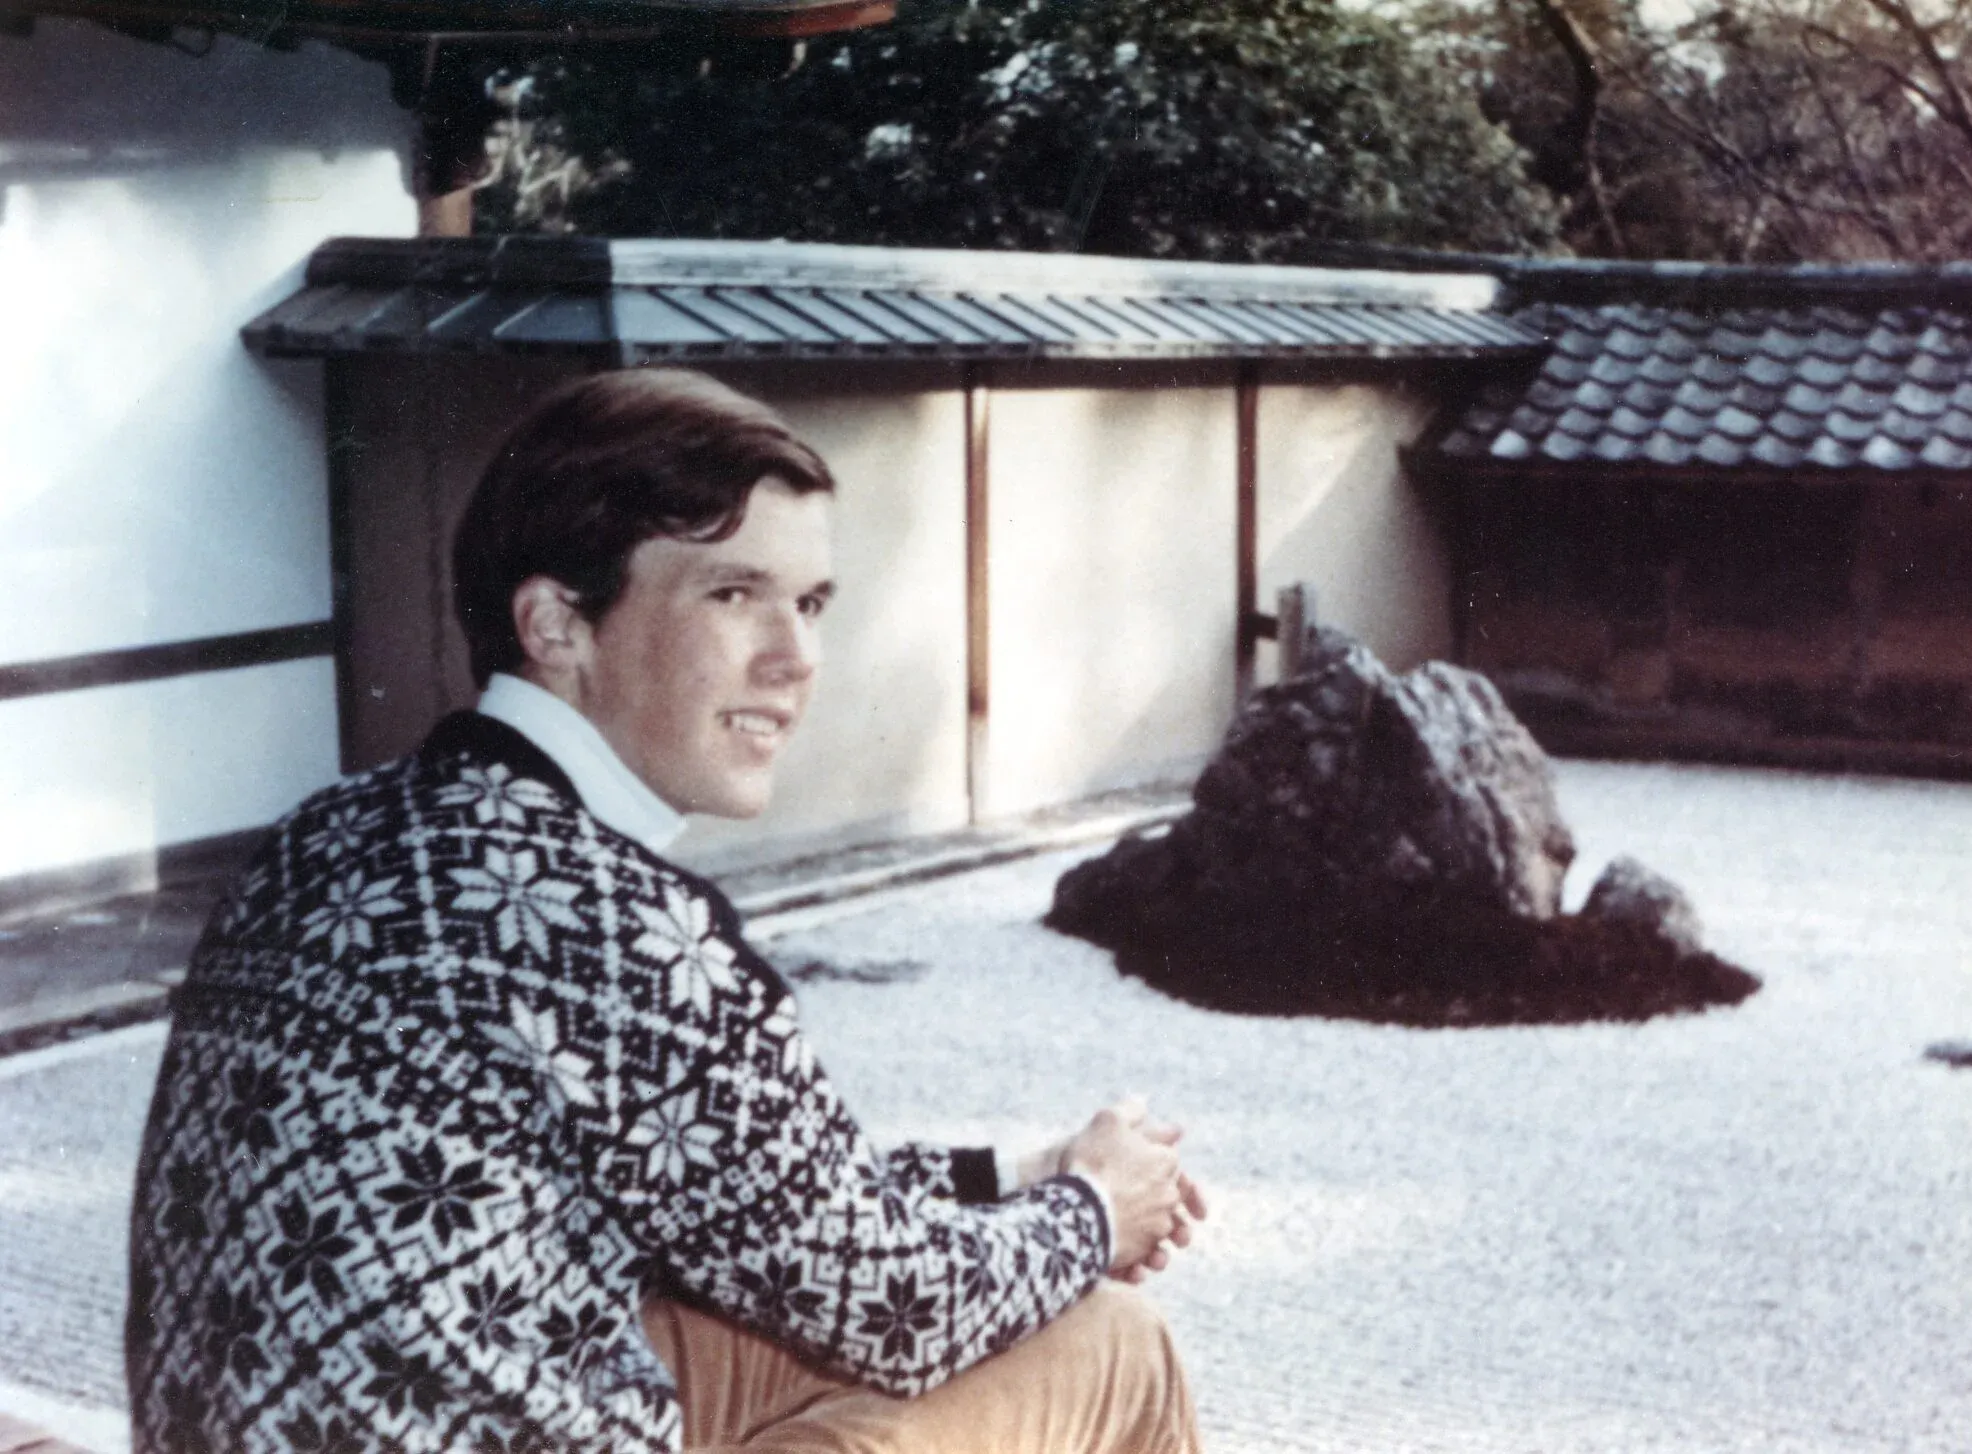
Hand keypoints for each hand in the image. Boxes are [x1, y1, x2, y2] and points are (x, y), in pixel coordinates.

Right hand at [1059, 1098, 1203, 1277]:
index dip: (1149, 1158)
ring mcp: (1157, 1225)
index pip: (1167, 1158)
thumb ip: (1130, 1110)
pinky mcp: (1142, 1251)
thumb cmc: (1093, 1162)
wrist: (1079, 1210)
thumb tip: (1144, 1104)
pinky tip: (1115, 1240)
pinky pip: (1142, 1249)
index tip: (1132, 1162)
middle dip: (1149, 1192)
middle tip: (1124, 1193)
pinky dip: (1134, 1249)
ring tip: (1118, 1219)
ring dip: (1142, 1223)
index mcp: (1166, 1162)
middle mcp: (1168, 1195)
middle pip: (1164, 1192)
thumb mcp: (1108, 1121)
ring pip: (1155, 1224)